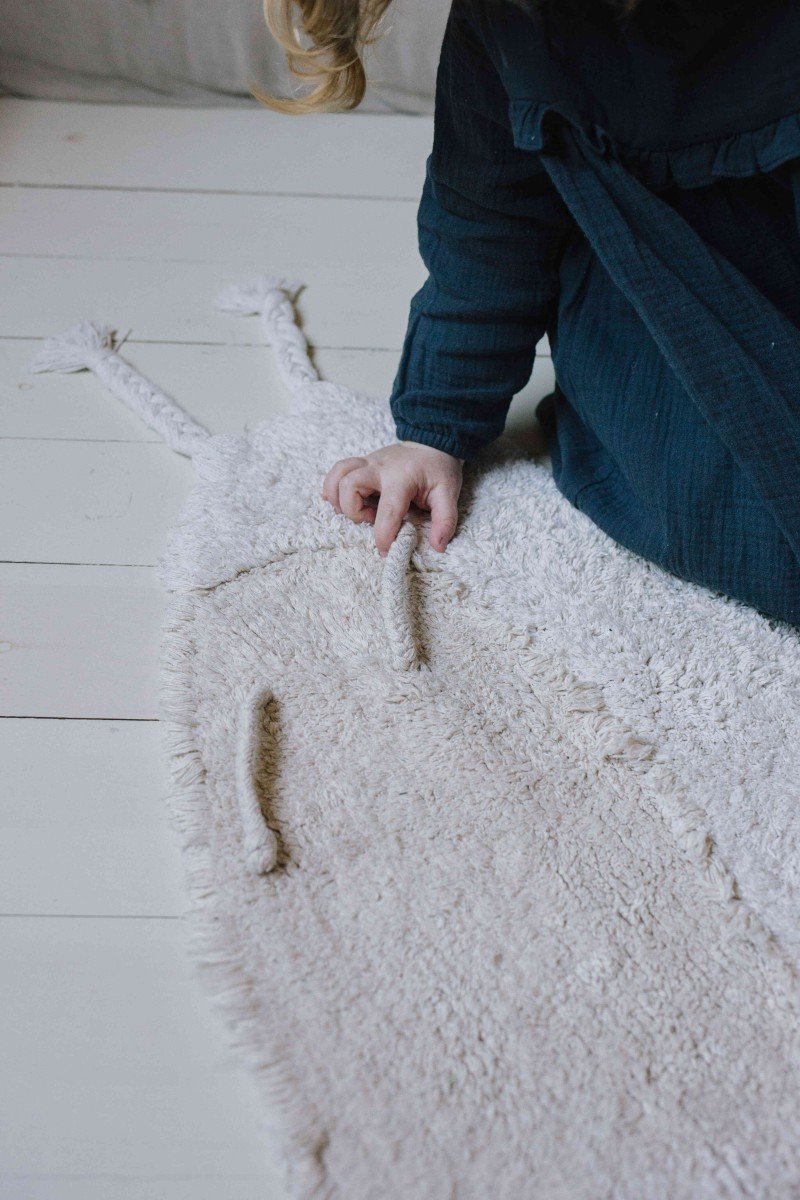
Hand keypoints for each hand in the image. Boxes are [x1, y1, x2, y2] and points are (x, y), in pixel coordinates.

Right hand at [322, 440, 462, 556]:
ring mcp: (368, 462)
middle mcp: (379, 467)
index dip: (383, 536)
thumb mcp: (448, 493)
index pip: (387, 511)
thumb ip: (445, 520)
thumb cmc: (438, 470)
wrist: (432, 442)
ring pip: (337, 475)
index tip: (385, 551)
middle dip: (355, 511)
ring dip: (338, 498)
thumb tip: (438, 546)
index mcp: (401, 478)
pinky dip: (333, 488)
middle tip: (371, 518)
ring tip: (354, 510)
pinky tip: (342, 501)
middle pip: (349, 485)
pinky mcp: (362, 463)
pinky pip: (337, 471)